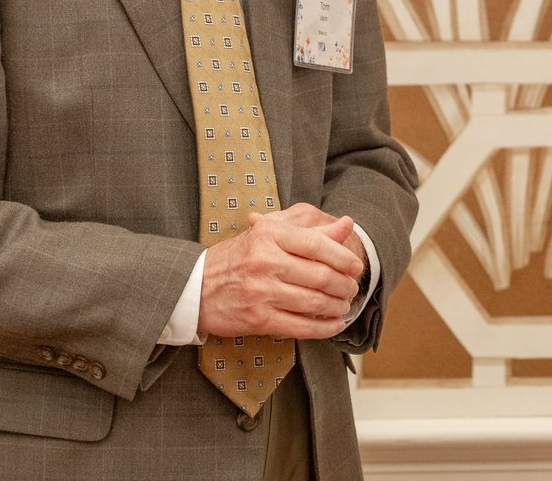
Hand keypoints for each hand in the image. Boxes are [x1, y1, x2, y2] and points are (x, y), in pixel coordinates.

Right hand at [199, 205, 363, 339]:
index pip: (318, 244)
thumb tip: (347, 224)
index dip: (344, 257)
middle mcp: (265, 261)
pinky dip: (323, 328)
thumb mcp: (270, 235)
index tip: (356, 266)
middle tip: (352, 289)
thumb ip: (311, 231)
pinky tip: (334, 325)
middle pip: (320, 275)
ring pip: (313, 302)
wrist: (195, 287)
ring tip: (344, 305)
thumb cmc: (237, 258)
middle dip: (344, 285)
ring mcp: (261, 292)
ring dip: (337, 307)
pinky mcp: (258, 319)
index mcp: (269, 235)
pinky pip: (301, 326)